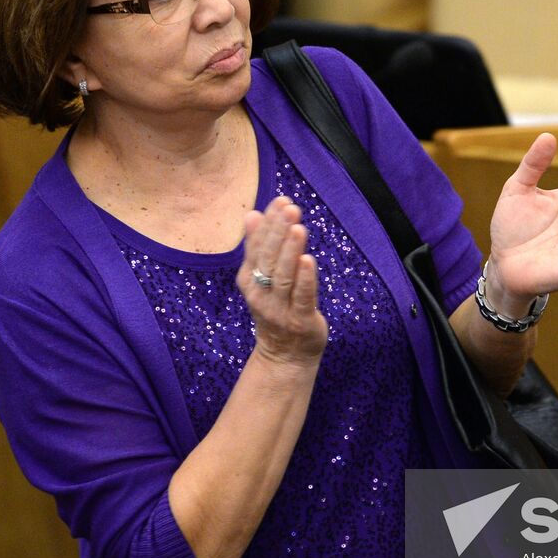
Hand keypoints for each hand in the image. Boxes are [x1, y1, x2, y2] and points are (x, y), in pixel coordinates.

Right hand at [238, 196, 327, 368]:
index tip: (280, 200)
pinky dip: (305, 279)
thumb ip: (259, 249)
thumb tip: (253, 214)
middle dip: (278, 231)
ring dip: (290, 251)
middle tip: (289, 207)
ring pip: (283, 276)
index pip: (257, 246)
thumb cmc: (277, 310)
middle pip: (268, 258)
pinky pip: (302, 297)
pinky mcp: (300, 321)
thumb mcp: (262, 279)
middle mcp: (261, 294)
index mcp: (249, 280)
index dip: (268, 223)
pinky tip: (308, 260)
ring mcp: (280, 309)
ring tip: (298, 227)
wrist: (285, 356)